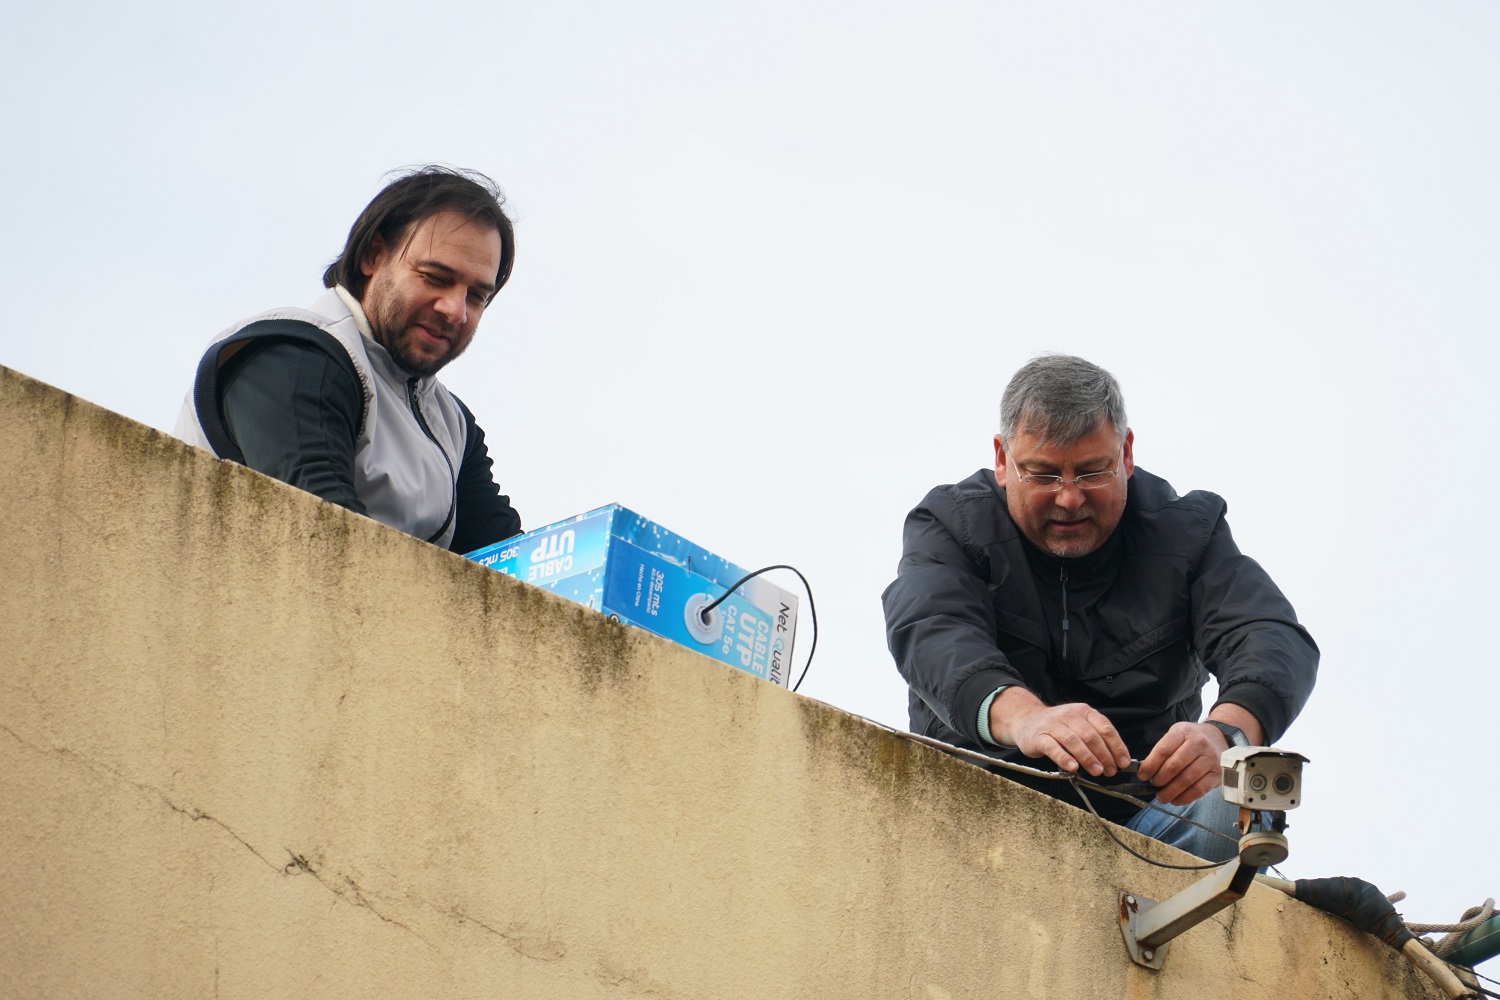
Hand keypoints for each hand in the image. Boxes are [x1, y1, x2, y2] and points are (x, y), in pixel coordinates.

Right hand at [993, 689, 1131, 776]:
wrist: (1027, 720)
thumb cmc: (1059, 727)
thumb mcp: (1079, 725)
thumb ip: (1096, 738)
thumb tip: (1116, 759)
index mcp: (1083, 712)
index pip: (1105, 727)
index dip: (1116, 746)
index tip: (1123, 762)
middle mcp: (1069, 715)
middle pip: (1090, 735)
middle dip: (1104, 755)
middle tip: (1110, 771)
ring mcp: (1053, 725)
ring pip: (1073, 741)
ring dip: (1087, 757)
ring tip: (1096, 771)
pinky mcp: (1039, 737)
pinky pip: (1053, 748)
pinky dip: (1064, 758)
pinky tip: (1073, 768)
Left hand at [1136, 722, 1227, 805]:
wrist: (1218, 738)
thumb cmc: (1192, 739)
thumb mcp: (1176, 735)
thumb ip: (1162, 750)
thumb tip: (1146, 771)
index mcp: (1183, 732)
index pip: (1163, 750)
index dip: (1150, 765)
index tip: (1142, 775)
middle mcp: (1198, 744)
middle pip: (1174, 765)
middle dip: (1160, 779)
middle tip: (1153, 786)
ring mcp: (1209, 759)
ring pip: (1187, 779)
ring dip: (1171, 791)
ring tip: (1161, 797)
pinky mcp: (1217, 774)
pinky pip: (1199, 789)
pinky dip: (1185, 797)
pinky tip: (1176, 800)